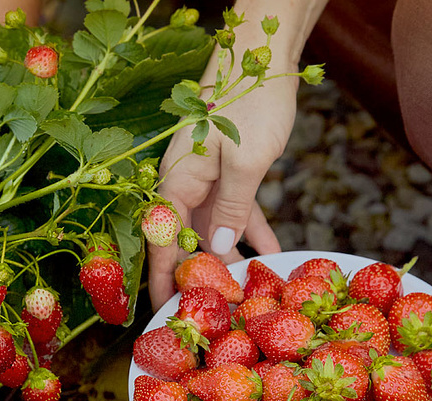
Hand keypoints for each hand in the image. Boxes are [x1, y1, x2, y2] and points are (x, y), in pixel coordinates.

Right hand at [148, 59, 296, 308]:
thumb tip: (221, 251)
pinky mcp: (231, 171)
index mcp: (176, 183)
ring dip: (229, 259)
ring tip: (243, 295)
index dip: (161, 282)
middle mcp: (185, 184)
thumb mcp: (245, 162)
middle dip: (198, 277)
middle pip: (184, 241)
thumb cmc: (248, 102)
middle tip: (213, 317)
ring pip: (214, 230)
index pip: (160, 244)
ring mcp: (208, 178)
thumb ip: (231, 209)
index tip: (164, 317)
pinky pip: (238, 211)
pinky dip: (252, 232)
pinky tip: (271, 256)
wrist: (260, 52)